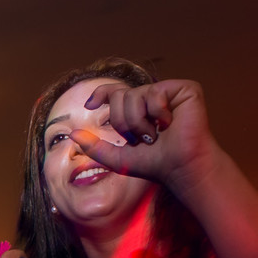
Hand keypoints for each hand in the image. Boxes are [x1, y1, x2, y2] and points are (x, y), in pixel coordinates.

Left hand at [69, 79, 218, 194]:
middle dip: (123, 122)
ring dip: (139, 122)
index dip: (100, 93)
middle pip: (118, 95)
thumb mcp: (117, 158)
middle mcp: (152, 98)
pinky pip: (155, 93)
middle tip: (141, 138)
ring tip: (156, 134)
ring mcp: (168, 92)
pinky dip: (158, 113)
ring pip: (134, 95)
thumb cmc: (154, 164)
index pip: (114, 92)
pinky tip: (170, 123)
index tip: (90, 104)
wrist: (179, 168)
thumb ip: (95, 147)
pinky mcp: (185, 89)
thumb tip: (72, 134)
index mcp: (138, 109)